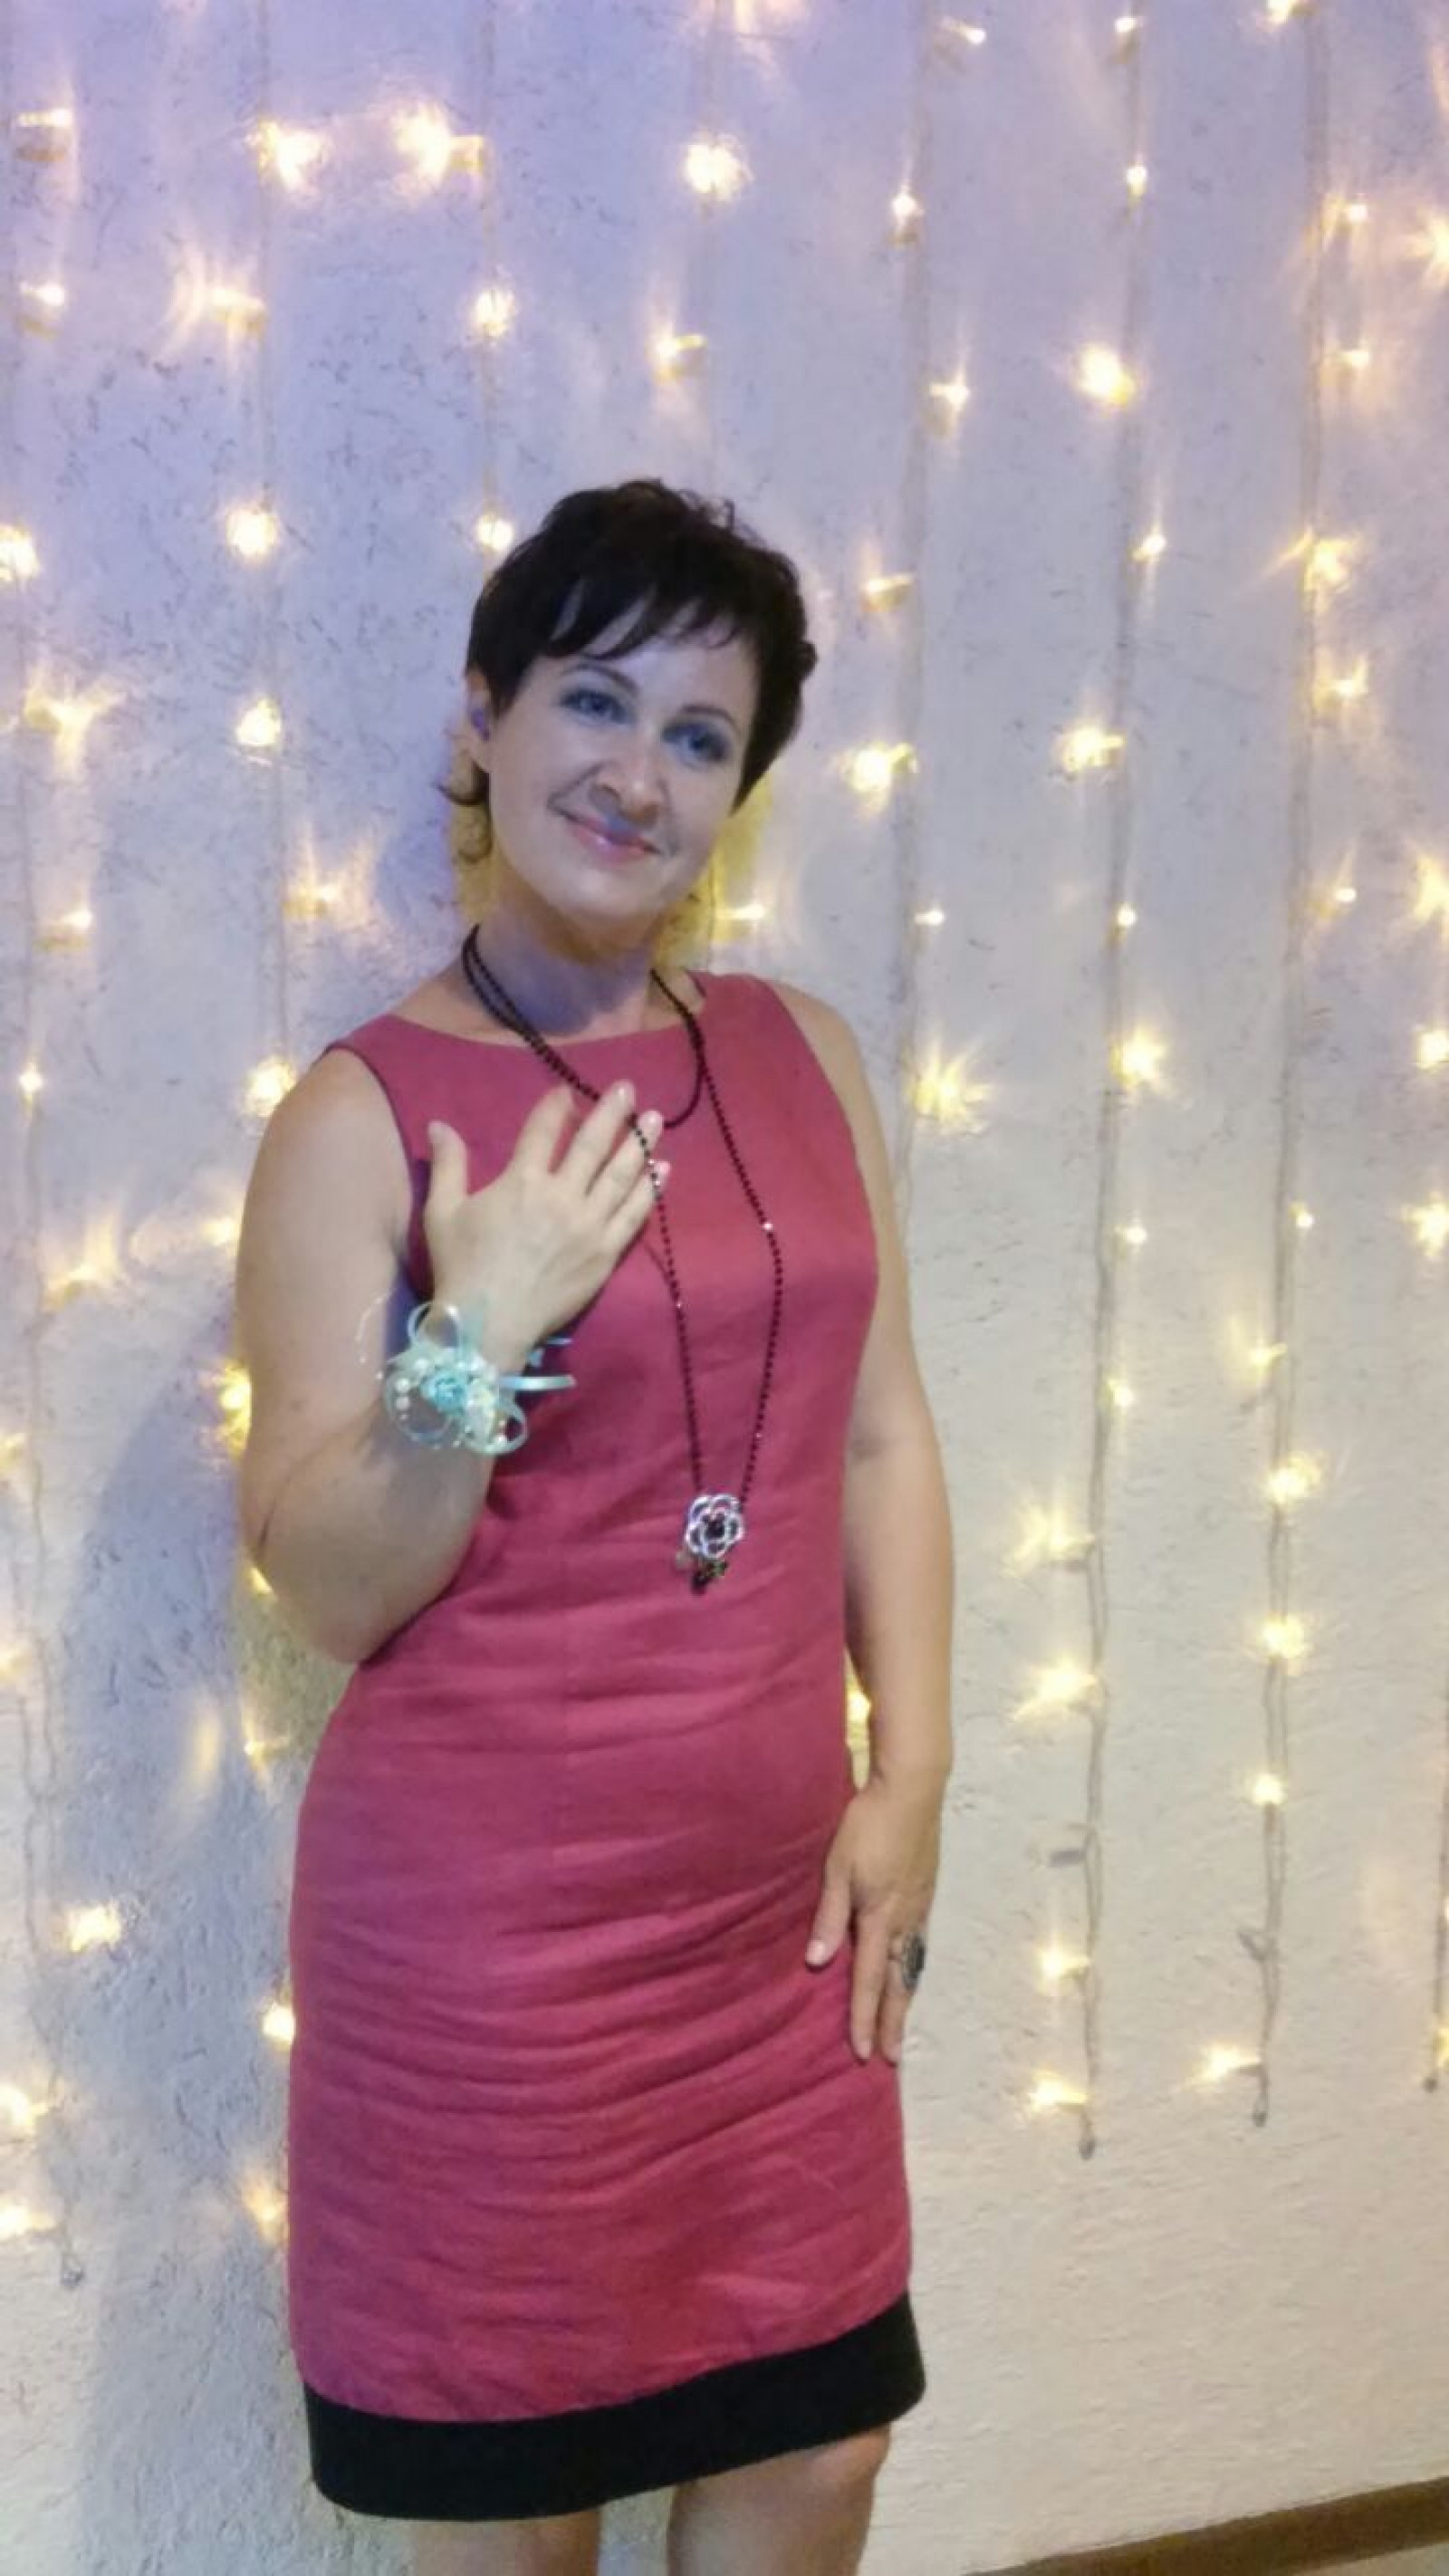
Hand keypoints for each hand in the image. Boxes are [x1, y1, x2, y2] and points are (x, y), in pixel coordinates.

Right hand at [424, 1083, 667, 1355]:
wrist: (488, 1325)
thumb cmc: (462, 1267)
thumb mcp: (442, 1212)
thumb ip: (448, 1165)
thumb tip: (438, 1124)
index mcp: (522, 1182)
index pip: (544, 1132)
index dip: (556, 1107)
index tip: (566, 1091)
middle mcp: (562, 1197)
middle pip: (593, 1145)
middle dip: (611, 1113)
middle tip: (627, 1089)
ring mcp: (589, 1226)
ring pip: (621, 1175)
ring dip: (640, 1144)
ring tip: (655, 1120)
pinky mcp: (605, 1254)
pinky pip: (634, 1216)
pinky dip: (649, 1190)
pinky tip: (663, 1170)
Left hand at [803, 1772, 943, 2064]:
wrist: (913, 1789)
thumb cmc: (867, 1824)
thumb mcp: (837, 1867)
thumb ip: (829, 1916)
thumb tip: (816, 1963)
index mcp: (879, 1916)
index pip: (868, 1979)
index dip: (863, 2018)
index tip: (863, 2053)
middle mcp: (905, 1920)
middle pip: (899, 1982)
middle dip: (893, 2022)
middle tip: (893, 2058)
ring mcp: (920, 1906)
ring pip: (913, 1965)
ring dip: (905, 1999)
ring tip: (900, 2024)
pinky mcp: (926, 1891)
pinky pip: (920, 1944)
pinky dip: (913, 1969)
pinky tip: (909, 1970)